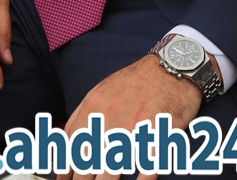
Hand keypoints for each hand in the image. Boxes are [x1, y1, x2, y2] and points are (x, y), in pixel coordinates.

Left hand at [60, 55, 202, 179]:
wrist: (172, 66)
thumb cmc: (135, 83)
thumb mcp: (100, 92)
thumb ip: (81, 116)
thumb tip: (64, 141)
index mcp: (93, 107)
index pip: (71, 146)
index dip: (66, 170)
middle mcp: (111, 117)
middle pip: (88, 162)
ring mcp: (135, 126)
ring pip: (112, 169)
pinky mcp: (159, 133)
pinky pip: (147, 167)